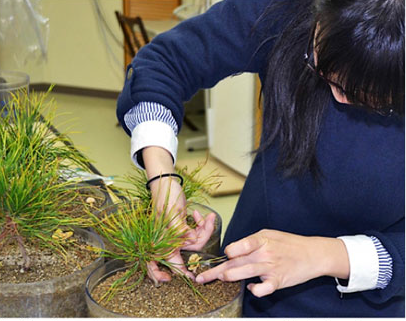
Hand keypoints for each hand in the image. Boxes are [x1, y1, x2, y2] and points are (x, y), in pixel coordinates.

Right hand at [148, 177, 215, 282]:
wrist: (165, 182)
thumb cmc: (165, 196)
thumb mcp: (172, 212)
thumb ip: (180, 230)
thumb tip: (191, 240)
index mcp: (162, 241)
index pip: (170, 264)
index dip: (180, 274)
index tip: (194, 278)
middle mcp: (168, 241)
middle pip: (190, 251)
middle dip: (202, 237)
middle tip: (208, 222)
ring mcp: (175, 235)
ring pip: (195, 242)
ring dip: (204, 229)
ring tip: (207, 216)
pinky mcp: (182, 229)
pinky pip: (195, 233)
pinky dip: (200, 225)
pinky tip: (199, 215)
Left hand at [196, 229, 348, 296]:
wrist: (313, 253)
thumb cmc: (288, 243)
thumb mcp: (269, 234)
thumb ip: (250, 242)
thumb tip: (233, 252)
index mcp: (260, 240)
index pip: (236, 246)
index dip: (227, 253)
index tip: (224, 257)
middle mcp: (263, 253)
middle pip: (234, 262)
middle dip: (215, 271)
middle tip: (201, 277)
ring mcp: (270, 267)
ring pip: (244, 273)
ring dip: (228, 276)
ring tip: (219, 279)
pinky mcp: (278, 281)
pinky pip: (262, 288)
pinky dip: (255, 290)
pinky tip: (252, 288)